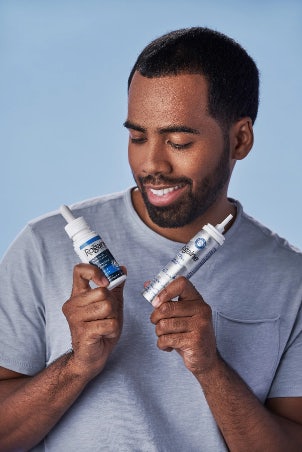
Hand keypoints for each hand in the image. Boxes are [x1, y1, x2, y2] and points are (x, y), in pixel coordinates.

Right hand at [62, 263, 125, 380]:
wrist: (91, 357)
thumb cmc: (100, 329)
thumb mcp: (110, 305)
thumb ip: (115, 287)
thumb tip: (122, 268)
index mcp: (77, 294)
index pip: (80, 270)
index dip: (95, 271)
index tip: (106, 282)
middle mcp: (72, 304)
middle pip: (103, 292)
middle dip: (113, 305)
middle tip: (107, 316)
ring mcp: (75, 318)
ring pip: (108, 307)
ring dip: (114, 317)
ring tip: (105, 325)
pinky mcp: (83, 332)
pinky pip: (110, 323)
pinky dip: (114, 329)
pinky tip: (105, 334)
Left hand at [150, 276, 217, 375]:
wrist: (205, 359)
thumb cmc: (188, 334)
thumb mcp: (180, 315)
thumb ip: (166, 300)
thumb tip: (148, 284)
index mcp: (197, 300)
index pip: (181, 283)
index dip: (164, 291)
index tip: (156, 302)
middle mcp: (201, 310)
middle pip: (166, 308)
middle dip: (155, 317)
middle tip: (156, 323)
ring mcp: (200, 325)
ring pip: (164, 325)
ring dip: (158, 333)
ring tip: (165, 336)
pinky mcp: (195, 341)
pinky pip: (167, 339)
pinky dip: (162, 344)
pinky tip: (169, 346)